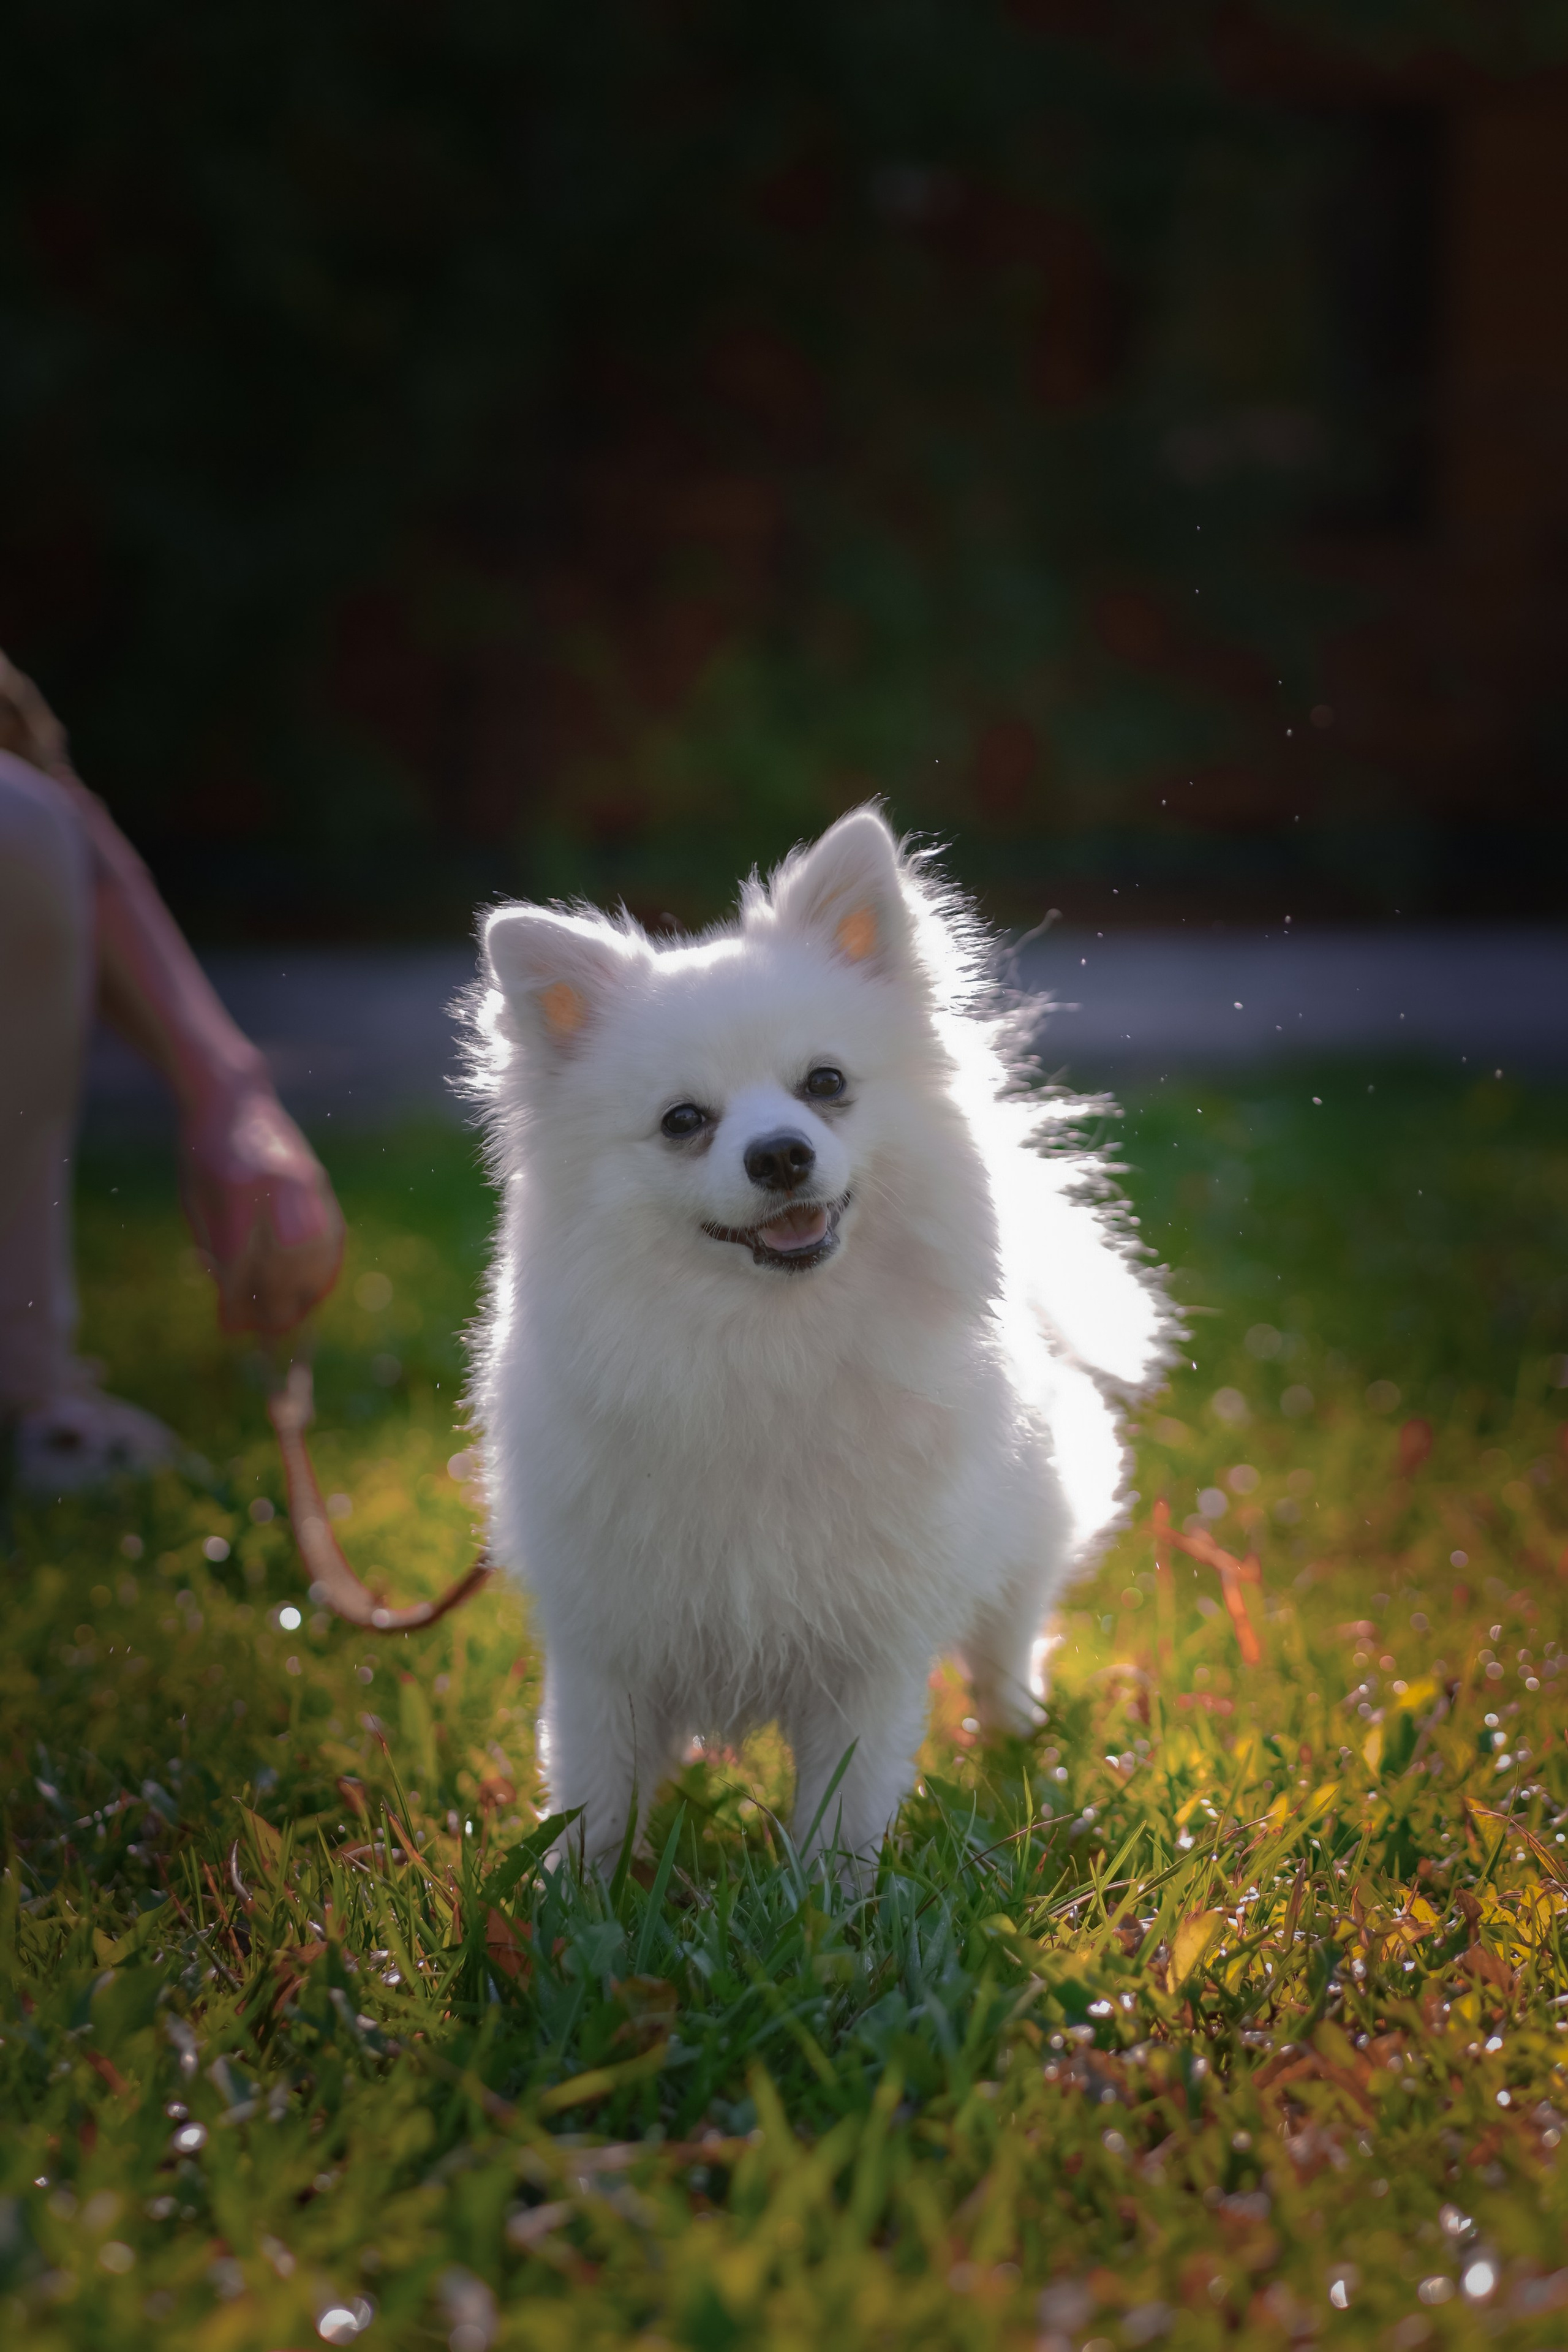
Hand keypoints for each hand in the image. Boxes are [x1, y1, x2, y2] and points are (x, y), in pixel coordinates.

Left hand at [179, 1088, 344, 1334]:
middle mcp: (281, 1186)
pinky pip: (331, 1239)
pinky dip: (323, 1270)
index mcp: (238, 1187)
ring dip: (303, 1294)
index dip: (236, 1300)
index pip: (242, 1261)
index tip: (229, 1327)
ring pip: (315, 1256)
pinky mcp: (320, 1184)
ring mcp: (307, 1183)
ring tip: (288, 1319)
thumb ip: (217, 1252)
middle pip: (285, 1265)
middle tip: (261, 1335)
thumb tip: (236, 1309)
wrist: (232, 1099)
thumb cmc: (202, 1153)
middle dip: (273, 1306)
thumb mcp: (196, 1202)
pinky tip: (310, 1291)